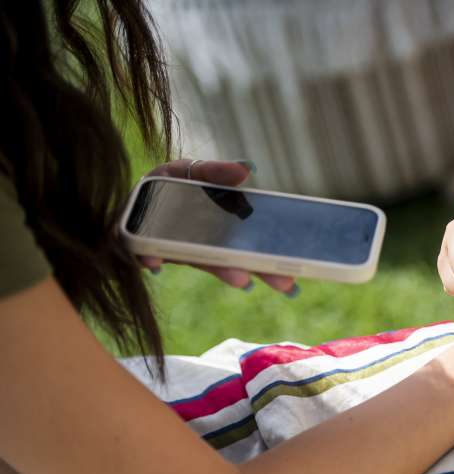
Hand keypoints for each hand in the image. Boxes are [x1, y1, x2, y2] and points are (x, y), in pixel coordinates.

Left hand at [139, 159, 295, 294]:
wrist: (119, 203)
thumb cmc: (161, 186)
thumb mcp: (189, 171)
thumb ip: (214, 171)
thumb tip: (247, 170)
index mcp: (217, 228)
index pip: (249, 244)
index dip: (270, 257)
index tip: (293, 269)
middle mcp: (200, 244)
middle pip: (235, 259)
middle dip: (260, 270)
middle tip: (286, 283)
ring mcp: (175, 250)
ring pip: (203, 261)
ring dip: (223, 270)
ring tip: (243, 280)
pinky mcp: (142, 250)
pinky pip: (147, 255)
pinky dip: (150, 258)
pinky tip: (154, 265)